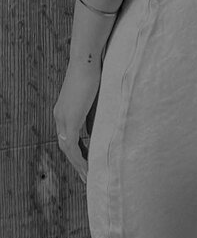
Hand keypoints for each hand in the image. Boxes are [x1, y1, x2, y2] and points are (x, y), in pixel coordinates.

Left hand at [53, 56, 101, 184]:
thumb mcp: (93, 97)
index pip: (68, 136)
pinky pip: (73, 146)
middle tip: (87, 176)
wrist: (86, 60)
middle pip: (66, 145)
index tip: (87, 161)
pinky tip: (88, 168)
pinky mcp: (70, 119)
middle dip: (76, 162)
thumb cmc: (93, 72)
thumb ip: (92, 113)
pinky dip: (80, 159)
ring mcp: (63, 118)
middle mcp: (59, 116)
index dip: (77, 150)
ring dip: (78, 165)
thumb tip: (95, 129)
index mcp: (63, 110)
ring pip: (68, 149)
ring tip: (89, 177)